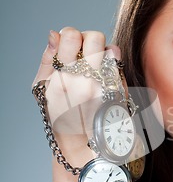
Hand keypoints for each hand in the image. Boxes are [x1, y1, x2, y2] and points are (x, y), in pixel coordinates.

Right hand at [32, 27, 123, 161]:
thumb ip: (48, 59)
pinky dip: (113, 63)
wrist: (84, 146)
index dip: (71, 36)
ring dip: (102, 52)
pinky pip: (119, 63)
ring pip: (108, 47)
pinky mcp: (119, 91)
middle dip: (89, 41)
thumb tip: (55, 35)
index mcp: (61, 78)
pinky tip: (105, 75)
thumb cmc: (61, 116)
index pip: (70, 35)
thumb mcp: (44, 89)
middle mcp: (83, 81)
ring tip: (95, 65)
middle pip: (93, 37)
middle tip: (86, 53)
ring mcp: (104, 86)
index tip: (71, 47)